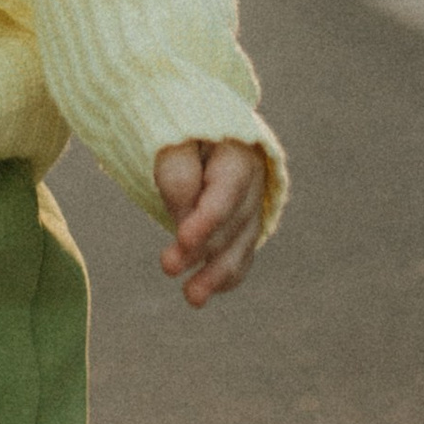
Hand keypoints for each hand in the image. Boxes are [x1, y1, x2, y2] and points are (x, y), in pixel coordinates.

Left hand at [153, 140, 268, 306]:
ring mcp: (255, 202)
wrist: (193, 127)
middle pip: (233, 220)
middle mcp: (256, 178)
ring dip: (216, 273)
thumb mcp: (171, 140)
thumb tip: (186, 218)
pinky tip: (203, 292)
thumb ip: (177, 173)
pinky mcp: (246, 223)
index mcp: (239, 149)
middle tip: (167, 266)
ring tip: (191, 297)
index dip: (208, 217)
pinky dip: (225, 275)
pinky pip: (242, 254)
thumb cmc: (178, 132)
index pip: (228, 188)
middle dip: (201, 246)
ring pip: (241, 244)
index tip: (184, 238)